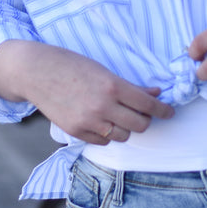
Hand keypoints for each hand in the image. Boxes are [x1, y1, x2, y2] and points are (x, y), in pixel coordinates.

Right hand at [0, 41, 174, 143]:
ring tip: (120, 117)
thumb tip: (154, 93)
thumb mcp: (104, 70)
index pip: (148, 105)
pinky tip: (102, 122)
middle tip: (144, 114)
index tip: (169, 112)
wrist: (37, 72)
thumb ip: (129, 86)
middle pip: (139, 125)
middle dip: (145, 120)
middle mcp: (103, 106)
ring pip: (122, 136)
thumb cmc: (71, 65)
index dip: (163, 110)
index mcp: (112, 86)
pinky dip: (107, 134)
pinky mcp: (76, 132)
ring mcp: (89, 121)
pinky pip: (103, 141)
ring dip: (126, 128)